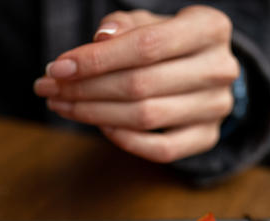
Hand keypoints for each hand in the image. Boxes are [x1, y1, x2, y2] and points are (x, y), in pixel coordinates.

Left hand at [33, 5, 238, 163]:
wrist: (205, 70)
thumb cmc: (168, 41)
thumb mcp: (148, 22)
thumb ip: (123, 25)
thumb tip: (100, 38)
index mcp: (210, 27)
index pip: (146, 46)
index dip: (97, 59)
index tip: (57, 67)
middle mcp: (220, 68)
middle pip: (140, 84)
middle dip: (86, 88)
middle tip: (49, 89)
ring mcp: (217, 107)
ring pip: (146, 117)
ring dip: (94, 114)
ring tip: (63, 106)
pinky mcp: (207, 138)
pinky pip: (161, 149)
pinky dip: (125, 140)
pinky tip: (100, 125)